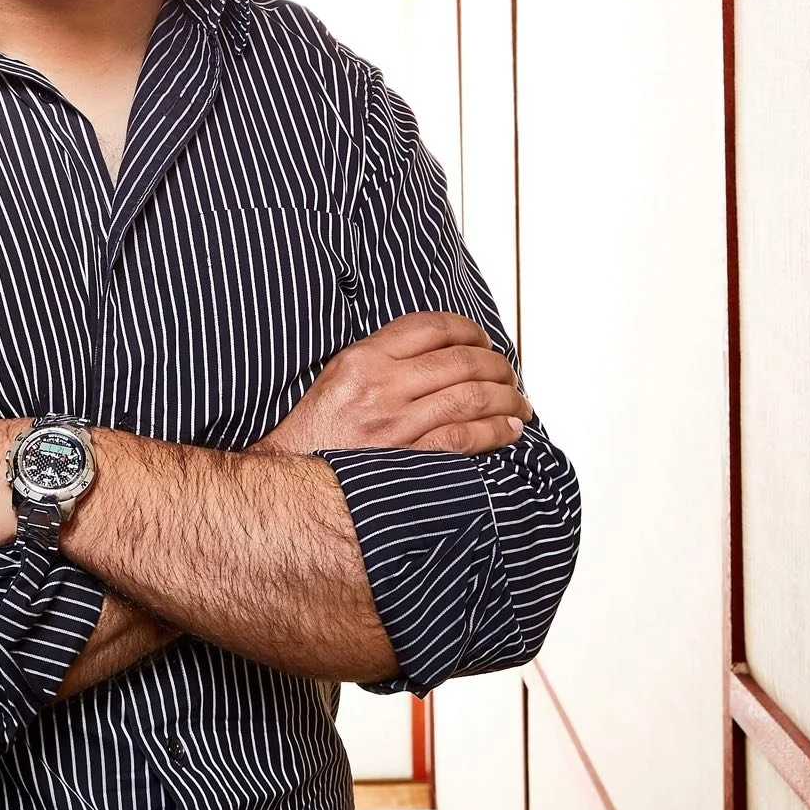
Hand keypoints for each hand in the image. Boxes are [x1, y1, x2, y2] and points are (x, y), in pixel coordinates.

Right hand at [256, 312, 531, 456]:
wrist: (290, 483)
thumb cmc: (314, 435)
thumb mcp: (337, 379)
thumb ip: (379, 361)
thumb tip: (433, 353)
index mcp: (362, 359)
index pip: (429, 326)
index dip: (468, 330)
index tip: (483, 341)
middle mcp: (380, 385)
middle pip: (459, 360)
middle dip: (497, 366)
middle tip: (509, 375)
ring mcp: (395, 423)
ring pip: (470, 396)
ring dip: (506, 398)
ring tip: (518, 404)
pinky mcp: (406, 458)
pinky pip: (464, 437)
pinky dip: (495, 431)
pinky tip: (509, 430)